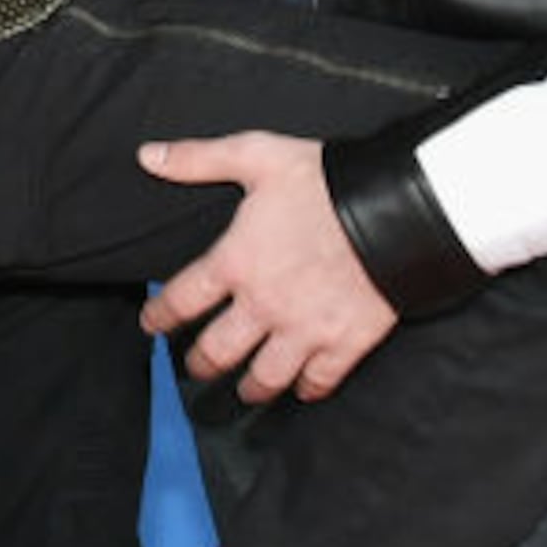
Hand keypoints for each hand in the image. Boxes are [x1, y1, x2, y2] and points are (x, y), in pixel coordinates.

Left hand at [136, 132, 396, 400]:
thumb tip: (147, 156)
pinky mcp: (345, 343)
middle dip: (200, 363)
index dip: (159, 316)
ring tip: (244, 391)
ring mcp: (305, 329)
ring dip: (250, 387)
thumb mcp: (256, 156)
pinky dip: (308, 389)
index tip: (151, 325)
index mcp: (236, 262)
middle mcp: (263, 305)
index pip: (180, 300)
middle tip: (194, 367)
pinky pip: (320, 380)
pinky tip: (302, 389)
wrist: (398, 210)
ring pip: (265, 377)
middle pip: (217, 351)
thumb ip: (198, 159)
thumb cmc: (324, 182)